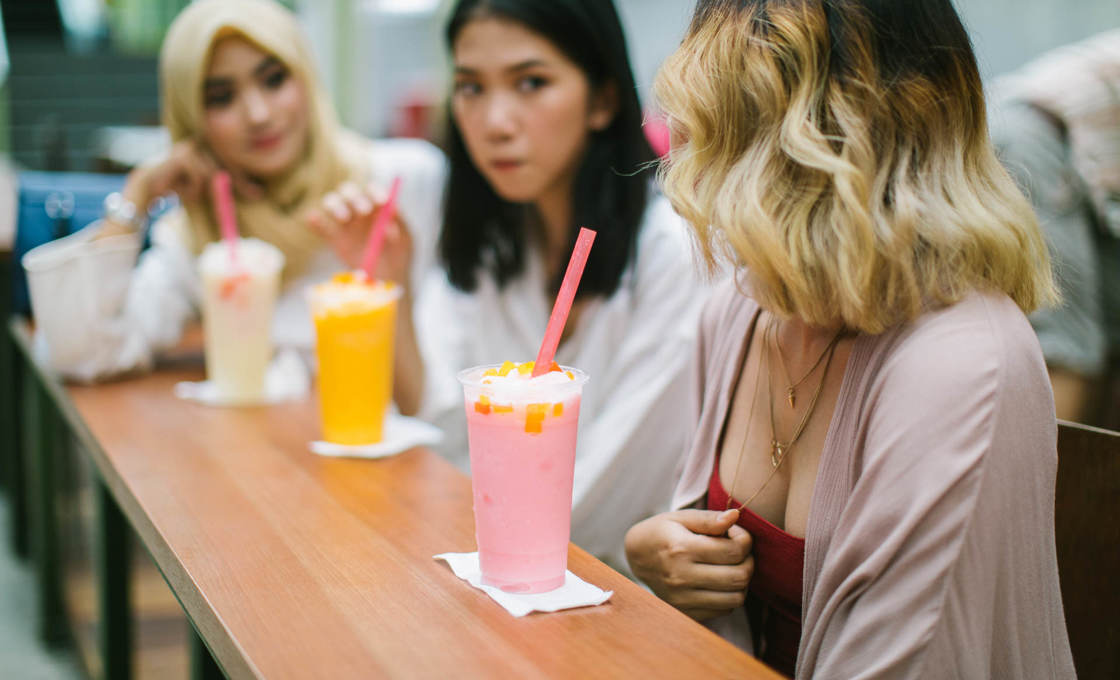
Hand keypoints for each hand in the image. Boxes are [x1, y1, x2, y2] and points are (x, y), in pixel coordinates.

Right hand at [124, 140, 262, 210]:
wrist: (149, 186)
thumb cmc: (180, 186)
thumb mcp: (207, 187)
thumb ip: (226, 186)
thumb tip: (258, 194)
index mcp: (209, 148)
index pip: (232, 162)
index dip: (245, 178)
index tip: (259, 194)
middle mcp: (202, 143)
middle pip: (229, 164)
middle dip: (240, 183)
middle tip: (255, 196)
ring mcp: (192, 146)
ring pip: (213, 174)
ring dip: (203, 189)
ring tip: (189, 192)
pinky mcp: (183, 155)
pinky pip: (200, 176)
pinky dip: (193, 188)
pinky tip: (180, 189)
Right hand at [305, 181, 412, 288]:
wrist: (387, 281)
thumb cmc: (399, 256)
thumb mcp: (406, 241)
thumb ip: (401, 224)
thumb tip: (393, 207)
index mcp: (377, 206)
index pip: (372, 190)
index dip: (375, 192)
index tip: (381, 202)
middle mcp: (358, 209)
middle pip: (349, 191)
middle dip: (355, 197)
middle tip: (364, 211)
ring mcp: (344, 223)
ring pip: (332, 202)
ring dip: (336, 205)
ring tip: (345, 218)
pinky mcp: (332, 238)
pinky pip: (320, 226)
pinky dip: (315, 221)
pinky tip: (315, 219)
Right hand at [625, 508, 753, 620]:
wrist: (638, 556)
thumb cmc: (663, 532)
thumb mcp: (682, 517)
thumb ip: (709, 518)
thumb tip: (735, 516)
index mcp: (682, 549)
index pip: (735, 551)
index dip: (745, 539)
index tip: (736, 533)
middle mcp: (681, 577)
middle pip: (739, 577)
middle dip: (748, 561)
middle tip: (738, 551)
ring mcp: (683, 599)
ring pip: (736, 598)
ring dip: (742, 581)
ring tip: (732, 566)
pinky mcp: (686, 612)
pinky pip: (725, 610)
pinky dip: (730, 595)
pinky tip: (720, 580)